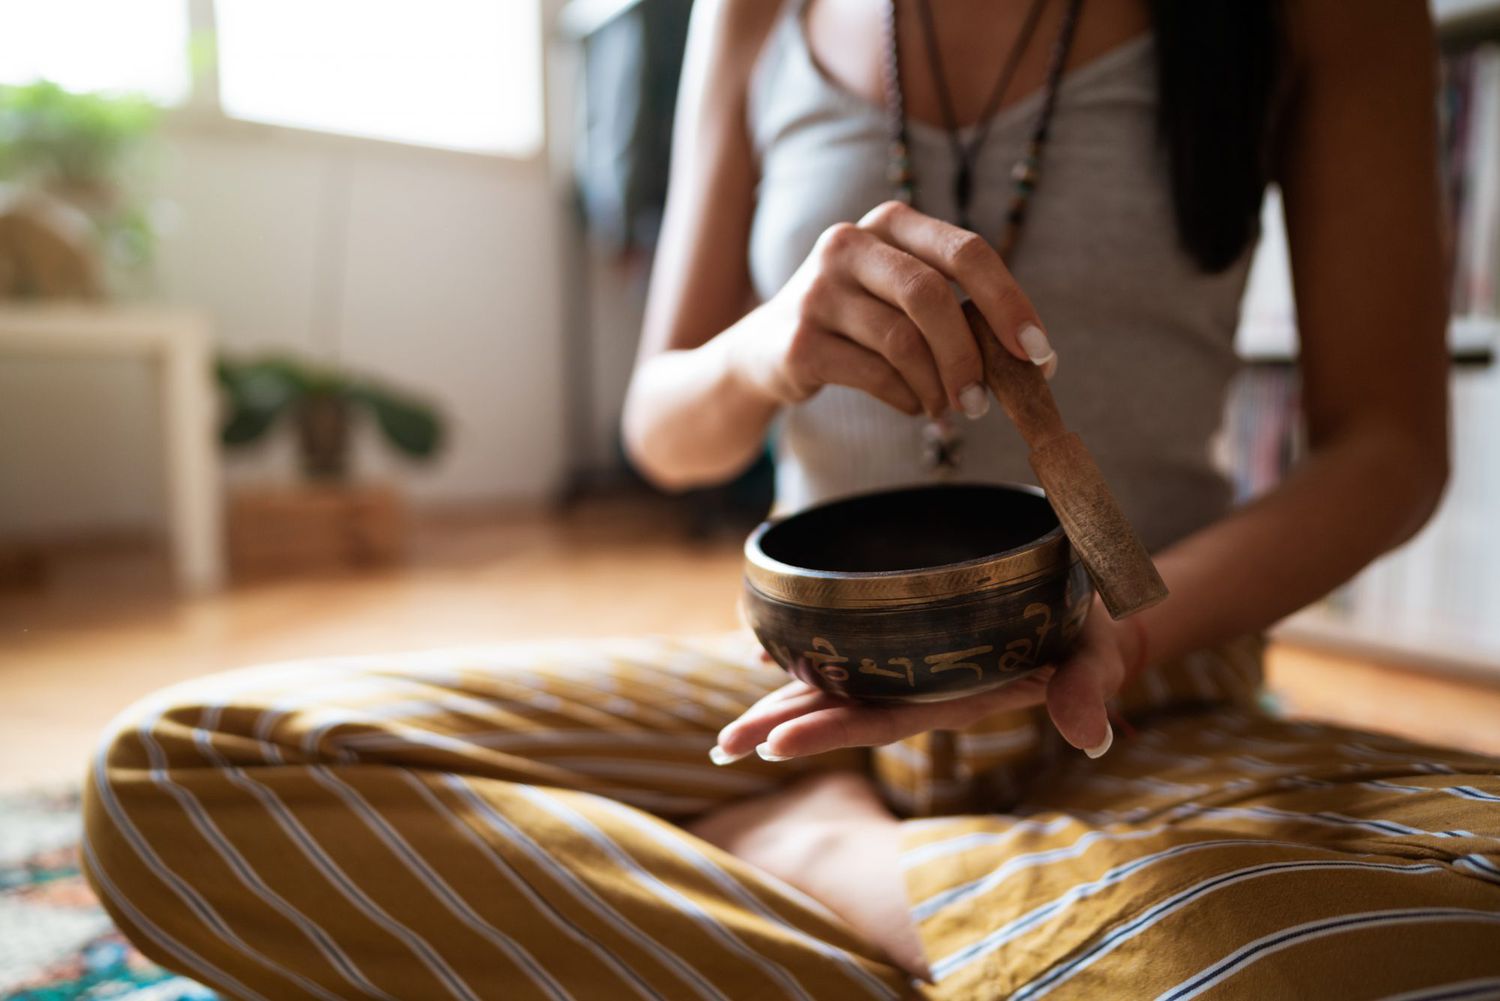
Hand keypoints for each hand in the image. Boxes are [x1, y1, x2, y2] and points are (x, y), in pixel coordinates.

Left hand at [715, 599, 1137, 763]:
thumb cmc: (1093, 637)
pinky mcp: (911, 638)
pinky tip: (763, 651)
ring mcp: (915, 666)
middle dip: (781, 727)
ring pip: (838, 686)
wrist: (1089, 615)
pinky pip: (850, 648)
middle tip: (720, 747)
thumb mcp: (1097, 658)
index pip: (884, 722)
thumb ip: (1087, 691)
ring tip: (726, 733)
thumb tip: (1089, 733)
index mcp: (958, 698)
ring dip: (781, 703)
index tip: (774, 743)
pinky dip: (807, 650)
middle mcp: (926, 688)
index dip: (830, 732)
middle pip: (843, 711)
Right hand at [727, 201, 1057, 421]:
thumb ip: (959, 311)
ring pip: (903, 342)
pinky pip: (874, 375)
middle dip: (969, 355)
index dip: (1009, 302)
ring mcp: (818, 291)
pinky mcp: (800, 341)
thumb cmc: (858, 324)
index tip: (1039, 353)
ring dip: (938, 386)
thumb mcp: (903, 298)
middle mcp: (849, 244)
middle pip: (931, 295)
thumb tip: (1034, 359)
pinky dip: (906, 398)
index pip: (966, 251)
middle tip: (984, 401)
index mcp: (890, 222)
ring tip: (947, 408)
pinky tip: (912, 405)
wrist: (764, 351)